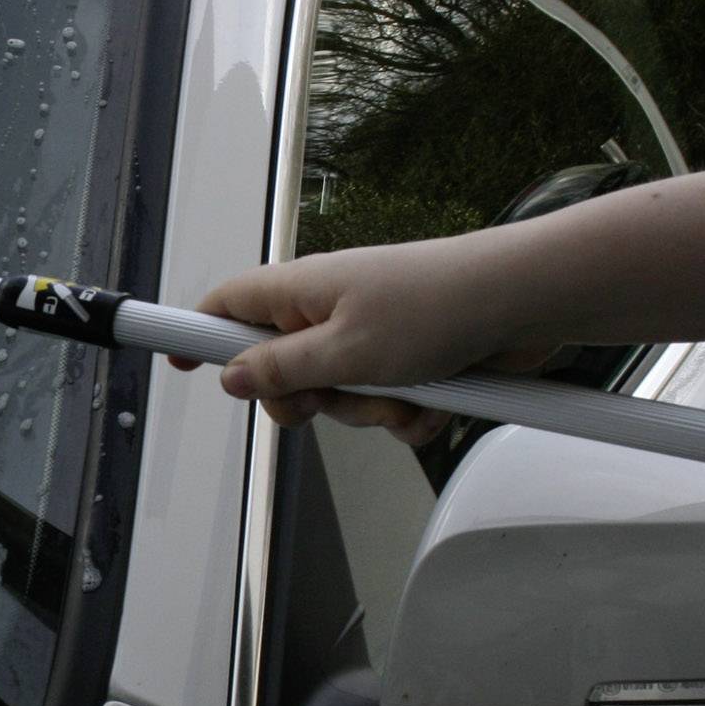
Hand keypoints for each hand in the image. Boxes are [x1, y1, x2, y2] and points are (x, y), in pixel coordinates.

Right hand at [168, 233, 546, 441]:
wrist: (527, 302)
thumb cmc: (438, 304)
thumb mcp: (344, 351)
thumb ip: (279, 370)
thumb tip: (230, 376)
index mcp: (302, 292)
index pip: (226, 306)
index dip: (198, 334)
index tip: (177, 361)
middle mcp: (330, 311)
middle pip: (280, 371)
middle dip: (306, 401)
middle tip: (330, 397)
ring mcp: (371, 336)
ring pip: (338, 397)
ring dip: (367, 410)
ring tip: (404, 393)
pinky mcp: (410, 360)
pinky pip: (386, 404)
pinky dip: (407, 413)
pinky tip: (433, 402)